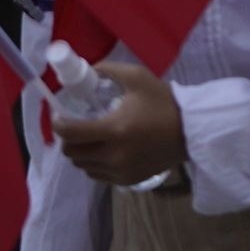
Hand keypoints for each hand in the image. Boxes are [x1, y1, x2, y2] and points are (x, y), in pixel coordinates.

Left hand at [53, 60, 185, 186]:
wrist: (192, 130)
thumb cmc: (164, 103)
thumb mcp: (139, 78)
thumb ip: (111, 70)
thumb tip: (87, 70)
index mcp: (115, 129)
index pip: (70, 132)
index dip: (58, 124)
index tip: (59, 116)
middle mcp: (114, 154)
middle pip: (71, 152)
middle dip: (69, 139)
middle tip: (77, 128)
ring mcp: (120, 170)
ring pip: (82, 165)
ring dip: (81, 152)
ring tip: (92, 140)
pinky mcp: (127, 179)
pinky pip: (96, 174)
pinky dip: (94, 164)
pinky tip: (105, 152)